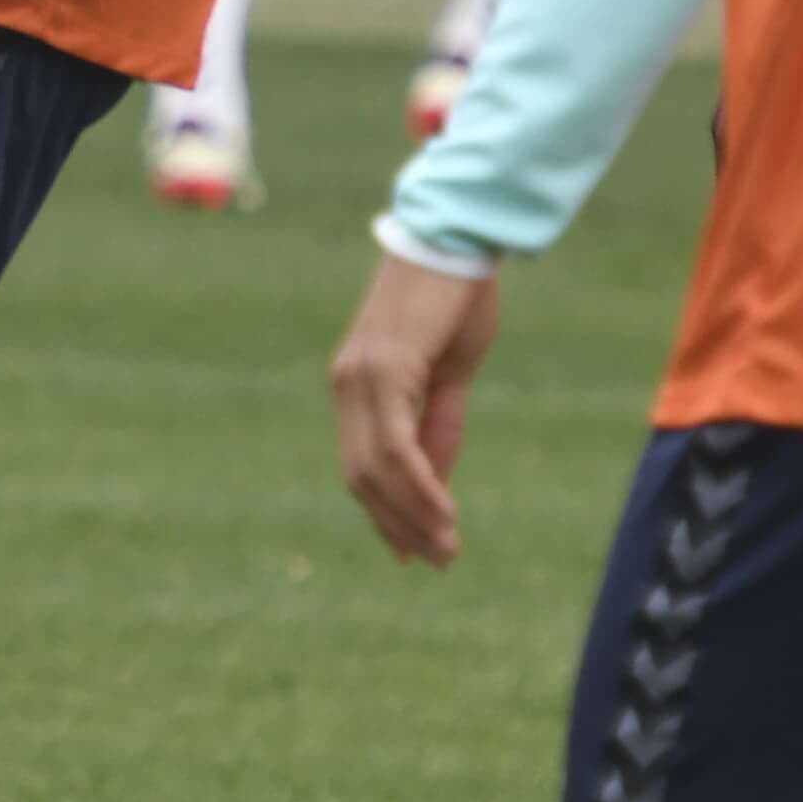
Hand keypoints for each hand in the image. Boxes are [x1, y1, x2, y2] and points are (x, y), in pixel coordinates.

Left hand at [333, 251, 502, 565]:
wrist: (455, 241)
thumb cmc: (454, 302)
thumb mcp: (448, 377)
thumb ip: (437, 427)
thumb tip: (434, 482)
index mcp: (357, 387)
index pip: (361, 466)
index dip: (385, 513)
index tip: (412, 554)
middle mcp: (348, 385)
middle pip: (361, 477)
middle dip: (398, 525)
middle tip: (437, 560)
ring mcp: (360, 377)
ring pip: (374, 468)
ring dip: (412, 515)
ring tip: (446, 548)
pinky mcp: (383, 369)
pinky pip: (395, 444)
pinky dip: (418, 485)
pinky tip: (442, 512)